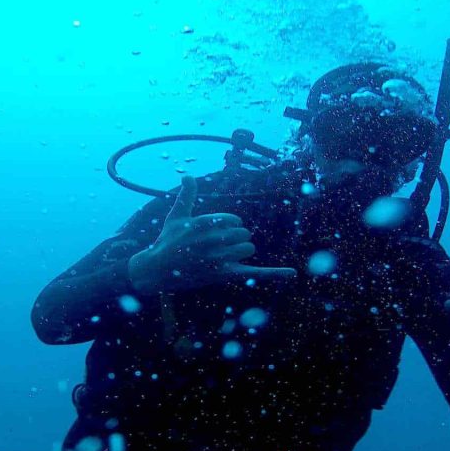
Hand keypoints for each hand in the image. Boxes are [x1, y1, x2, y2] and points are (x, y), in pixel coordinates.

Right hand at [128, 176, 296, 292]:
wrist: (157, 270)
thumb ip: (187, 195)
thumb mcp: (176, 216)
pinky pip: (255, 273)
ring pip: (248, 249)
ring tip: (220, 257)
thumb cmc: (167, 242)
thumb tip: (187, 174)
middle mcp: (213, 239)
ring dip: (238, 252)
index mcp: (205, 222)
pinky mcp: (224, 276)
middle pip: (244, 234)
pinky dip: (275, 274)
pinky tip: (292, 273)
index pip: (235, 220)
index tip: (214, 234)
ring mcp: (219, 258)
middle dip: (234, 239)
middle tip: (215, 247)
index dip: (228, 227)